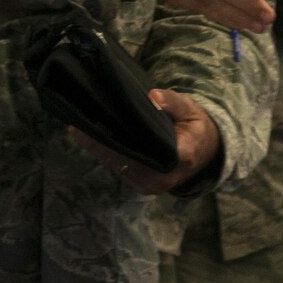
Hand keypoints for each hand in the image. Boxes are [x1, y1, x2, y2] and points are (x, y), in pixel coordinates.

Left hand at [67, 87, 220, 195]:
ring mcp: (150, 185)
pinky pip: (120, 169)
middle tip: (77, 124)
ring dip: (98, 149)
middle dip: (98, 143)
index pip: (142, 151)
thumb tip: (152, 96)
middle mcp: (162, 177)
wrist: (205, 152)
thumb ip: (173, 102)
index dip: (115, 142)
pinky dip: (106, 154)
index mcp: (179, 158)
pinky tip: (91, 138)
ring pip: (118, 166)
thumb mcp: (191, 110)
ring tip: (79, 128)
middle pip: (123, 160)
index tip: (96, 126)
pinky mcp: (142, 186)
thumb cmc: (196, 128)